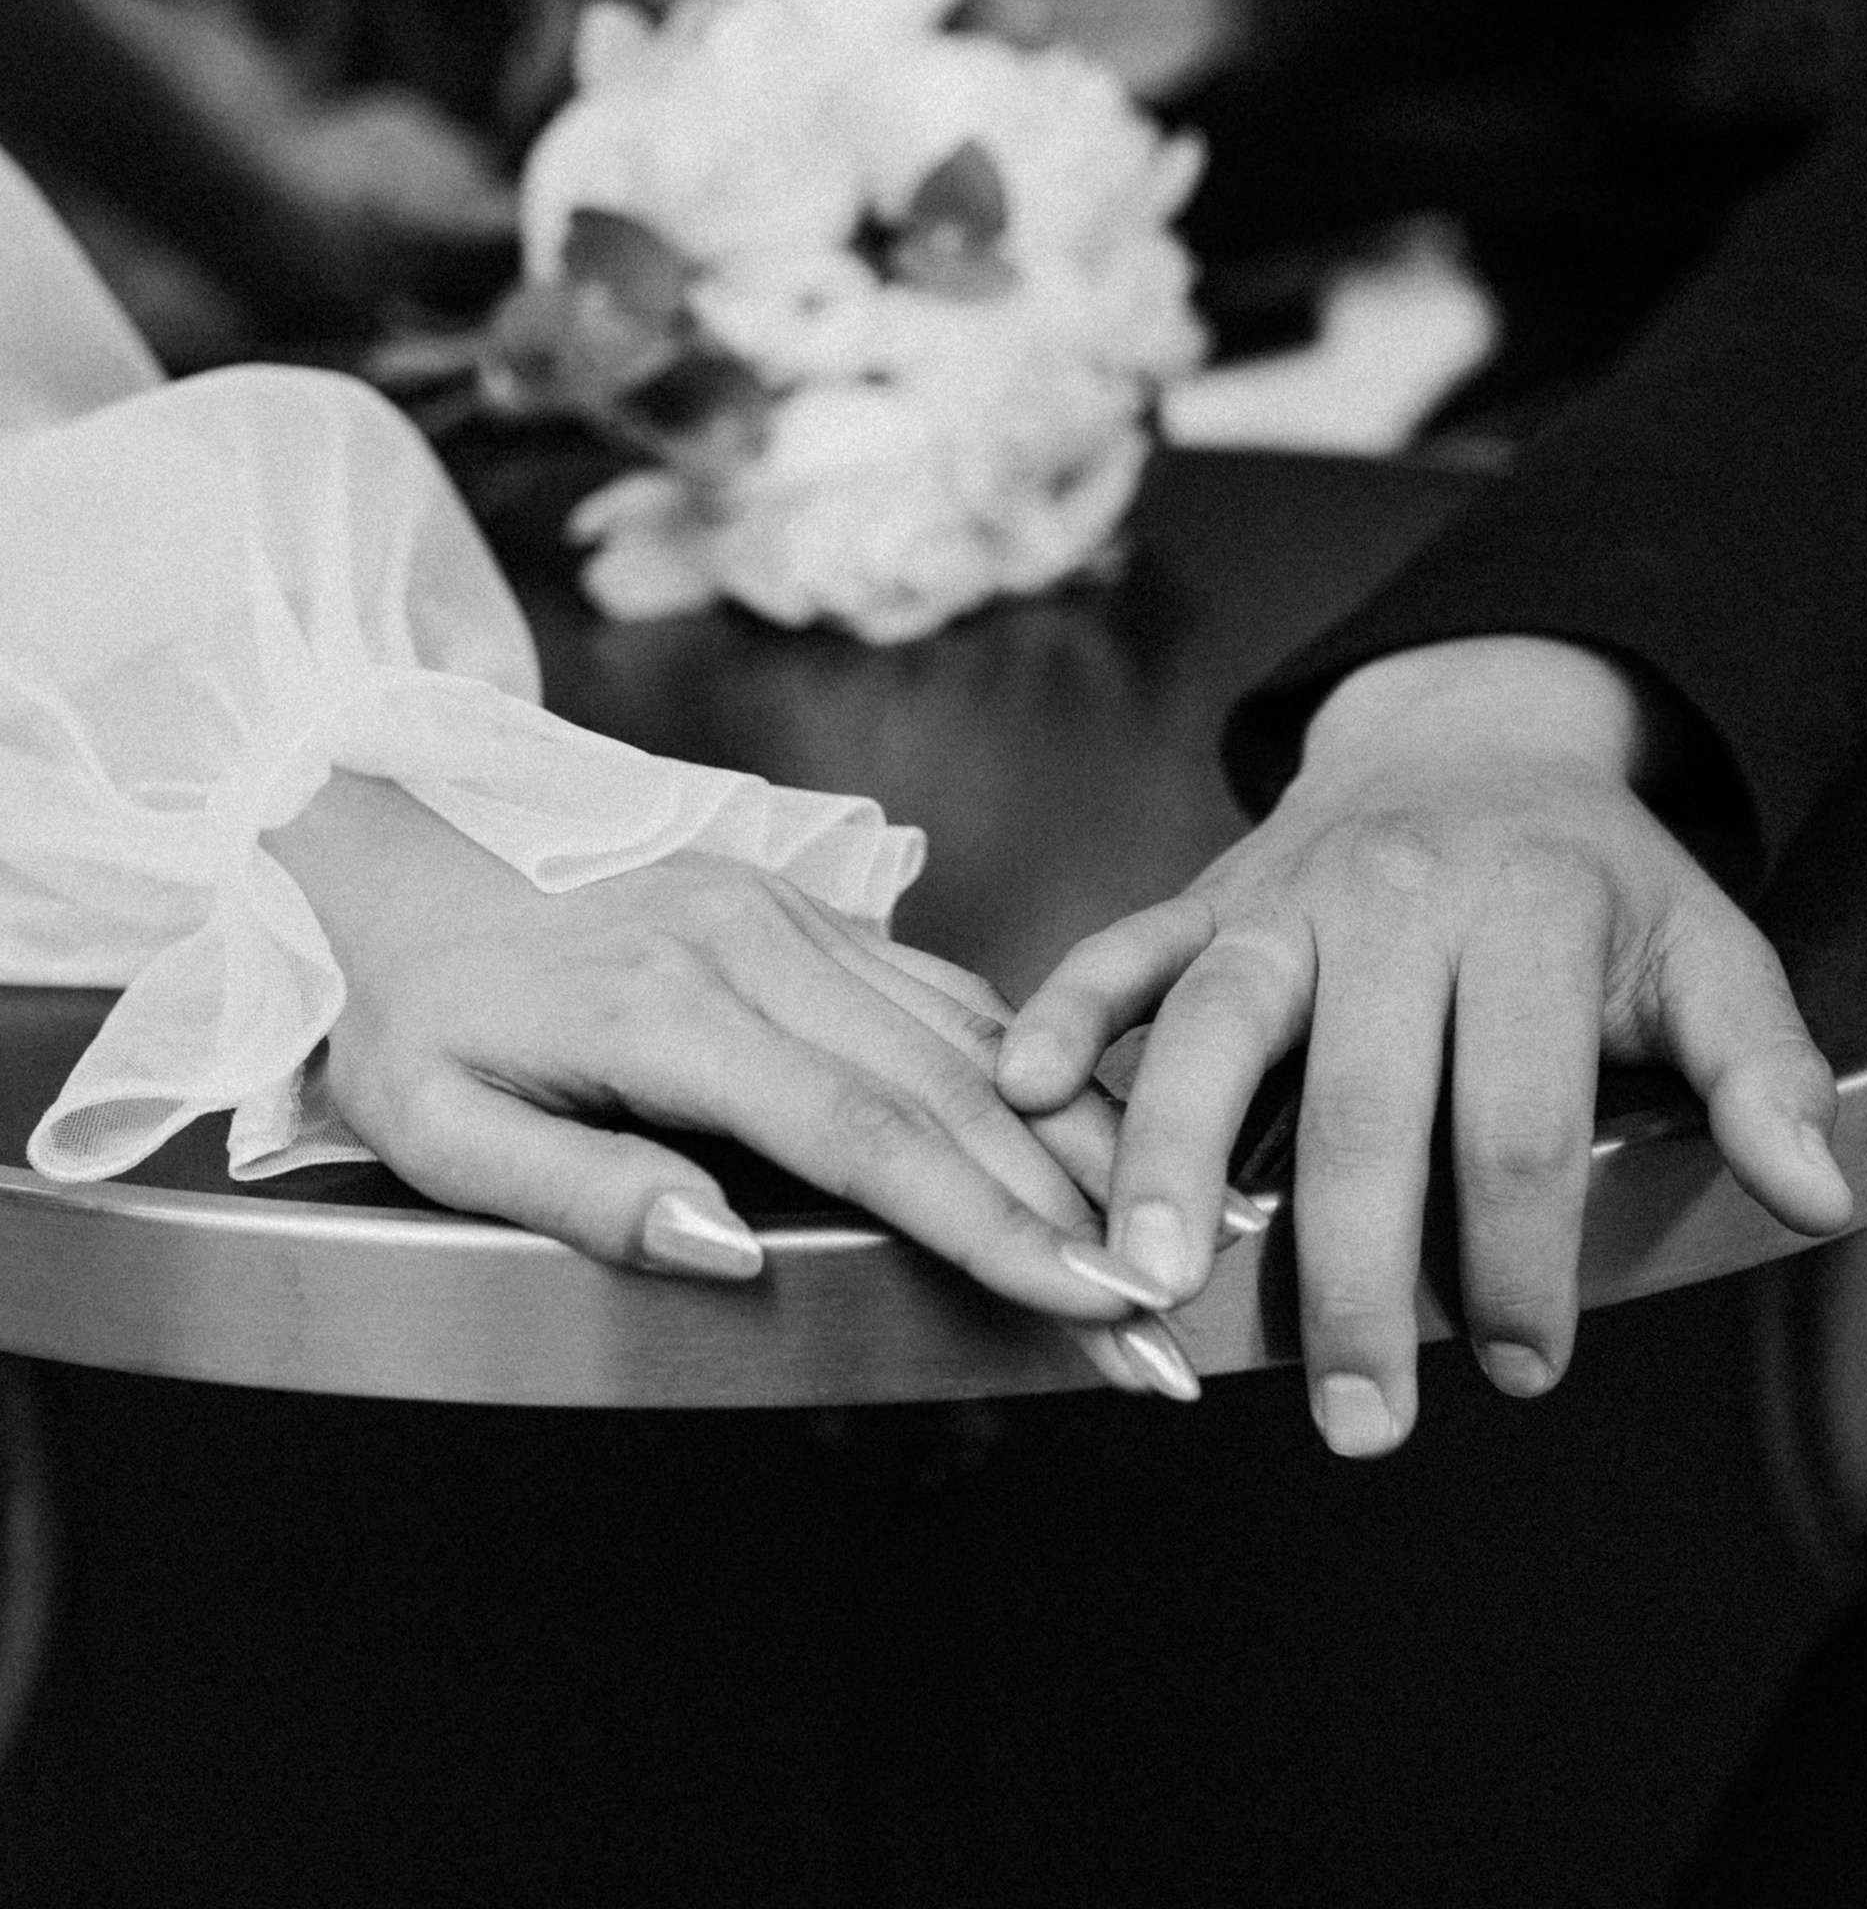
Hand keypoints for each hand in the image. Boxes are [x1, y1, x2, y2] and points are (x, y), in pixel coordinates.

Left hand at [265, 773, 1199, 1395]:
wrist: (402, 862)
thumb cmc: (419, 1016)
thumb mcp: (442, 1130)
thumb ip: (585, 1191)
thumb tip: (729, 1252)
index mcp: (674, 1010)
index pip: (872, 1137)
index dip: (992, 1228)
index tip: (1086, 1300)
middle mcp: (757, 947)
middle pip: (954, 1090)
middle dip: (1071, 1208)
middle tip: (1159, 1308)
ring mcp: (792, 917)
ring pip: (972, 1034)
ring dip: (1073, 1137)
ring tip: (1157, 1228)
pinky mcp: (806, 909)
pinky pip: (944, 987)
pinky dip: (1028, 1063)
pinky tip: (1083, 1122)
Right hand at [999, 637, 1853, 1453]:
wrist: (1475, 732)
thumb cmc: (1589, 874)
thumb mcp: (1705, 948)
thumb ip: (1762, 1067)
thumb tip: (1812, 1193)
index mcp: (1525, 909)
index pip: (1514, 1114)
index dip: (1522, 1257)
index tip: (1527, 1363)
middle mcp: (1394, 894)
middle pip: (1361, 1101)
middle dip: (1354, 1276)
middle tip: (1358, 1417)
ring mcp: (1282, 891)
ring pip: (1215, 1023)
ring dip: (1172, 1152)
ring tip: (1150, 1277)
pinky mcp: (1206, 892)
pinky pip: (1122, 946)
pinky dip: (1066, 1009)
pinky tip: (1022, 1086)